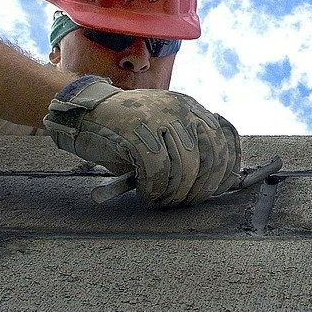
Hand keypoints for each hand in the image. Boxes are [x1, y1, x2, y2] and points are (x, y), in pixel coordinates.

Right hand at [43, 76, 241, 205]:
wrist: (85, 114)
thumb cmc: (126, 133)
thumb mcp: (164, 134)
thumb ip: (190, 149)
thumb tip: (217, 183)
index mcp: (191, 108)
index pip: (225, 139)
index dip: (227, 169)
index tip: (219, 190)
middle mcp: (181, 109)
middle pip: (211, 156)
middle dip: (201, 188)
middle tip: (183, 203)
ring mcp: (159, 117)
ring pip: (186, 166)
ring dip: (175, 193)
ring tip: (161, 201)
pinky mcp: (137, 129)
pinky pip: (157, 169)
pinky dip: (154, 189)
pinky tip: (146, 194)